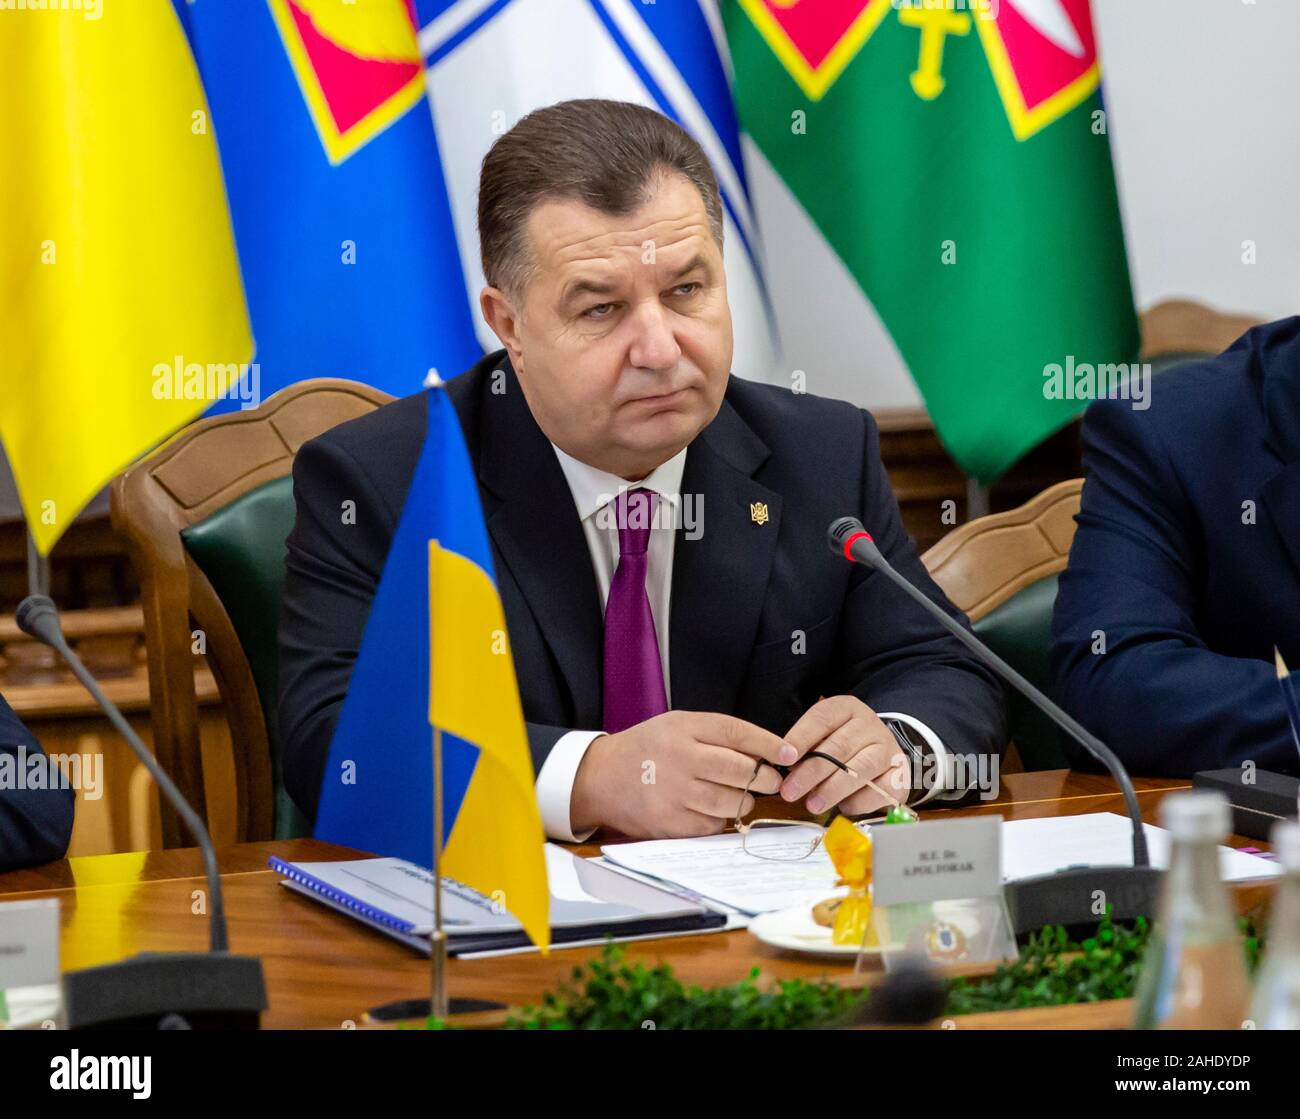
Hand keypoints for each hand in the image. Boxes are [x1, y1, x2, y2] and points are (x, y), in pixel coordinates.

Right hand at [570, 711, 795, 837]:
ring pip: (733, 801)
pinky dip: (719, 818)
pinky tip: (709, 808)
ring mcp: (675, 793)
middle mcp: (680, 758)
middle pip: (741, 770)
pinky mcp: (670, 823)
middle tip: (770, 780)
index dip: (769, 744)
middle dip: (765, 777)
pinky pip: (714, 824)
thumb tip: (766, 751)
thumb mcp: (677, 726)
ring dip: (744, 800)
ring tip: (737, 794)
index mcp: (683, 728)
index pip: (737, 733)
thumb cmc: (646, 749)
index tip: (789, 753)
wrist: (600, 777)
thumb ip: (717, 734)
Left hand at [779, 696, 911, 816]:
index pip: (822, 718)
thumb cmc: (842, 744)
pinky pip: (881, 790)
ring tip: (812, 805)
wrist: (882, 750)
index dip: (801, 738)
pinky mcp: (900, 775)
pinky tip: (844, 807)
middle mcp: (870, 725)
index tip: (784, 759)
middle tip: (790, 791)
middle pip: (839, 747)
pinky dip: (861, 802)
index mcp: (847, 708)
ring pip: (861, 768)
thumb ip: (806, 747)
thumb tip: (783, 765)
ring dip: (833, 789)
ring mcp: (888, 749)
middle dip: (811, 772)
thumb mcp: (823, 735)